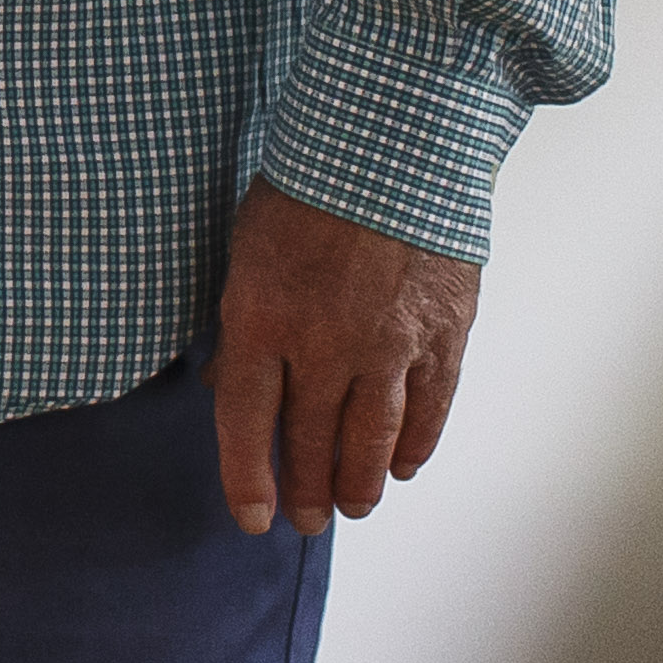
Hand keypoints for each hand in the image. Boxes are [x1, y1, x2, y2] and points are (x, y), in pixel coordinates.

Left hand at [210, 179, 477, 535]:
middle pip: (310, 441)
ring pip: (371, 439)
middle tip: (306, 522)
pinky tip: (403, 467)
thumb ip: (238, 319)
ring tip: (352, 507)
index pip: (244, 422)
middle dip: (306, 490)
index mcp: (260, 317)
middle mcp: (322, 344)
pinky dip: (415, 446)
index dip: (247, 478)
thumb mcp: (246, 246)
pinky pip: (428, 410)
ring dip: (359, 483)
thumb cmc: (307, 184)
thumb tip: (221, 381)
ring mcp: (387, 344)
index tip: (251, 517)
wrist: (391, 140)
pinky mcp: (440, 335)